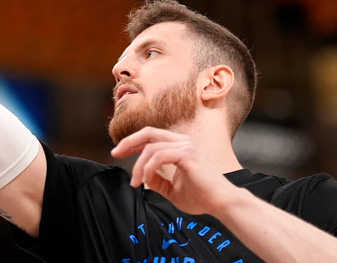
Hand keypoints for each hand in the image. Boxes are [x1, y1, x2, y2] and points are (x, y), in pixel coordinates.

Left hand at [111, 127, 240, 214]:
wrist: (221, 203)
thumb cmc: (201, 196)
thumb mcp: (172, 190)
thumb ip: (158, 181)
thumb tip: (142, 178)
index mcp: (179, 146)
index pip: (151, 136)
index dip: (133, 142)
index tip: (119, 153)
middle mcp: (182, 142)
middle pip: (148, 133)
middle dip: (129, 142)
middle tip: (115, 153)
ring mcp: (186, 146)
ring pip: (151, 147)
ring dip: (138, 166)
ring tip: (135, 182)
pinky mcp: (188, 155)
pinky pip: (159, 156)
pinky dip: (148, 168)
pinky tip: (146, 180)